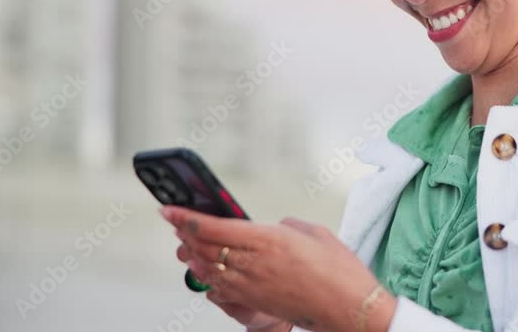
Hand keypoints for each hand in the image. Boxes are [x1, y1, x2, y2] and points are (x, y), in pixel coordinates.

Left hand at [162, 206, 396, 331]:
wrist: (349, 309)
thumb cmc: (339, 269)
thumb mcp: (312, 233)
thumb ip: (285, 226)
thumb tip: (270, 229)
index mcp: (268, 239)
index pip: (213, 227)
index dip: (185, 218)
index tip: (168, 209)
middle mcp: (254, 263)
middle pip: (203, 248)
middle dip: (185, 234)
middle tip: (176, 222)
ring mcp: (252, 286)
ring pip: (207, 270)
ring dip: (192, 255)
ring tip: (186, 244)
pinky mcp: (256, 302)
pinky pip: (220, 289)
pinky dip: (207, 278)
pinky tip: (205, 272)